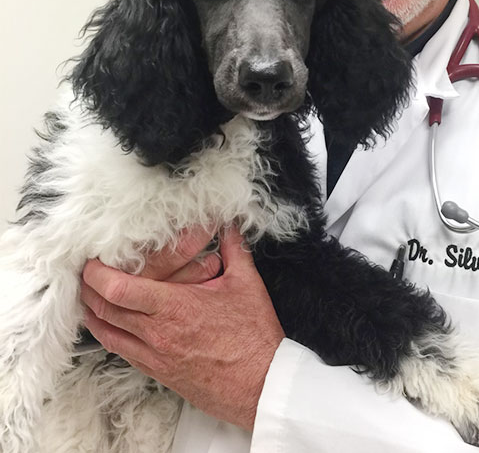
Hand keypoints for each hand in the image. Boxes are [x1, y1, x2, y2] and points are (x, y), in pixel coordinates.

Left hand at [80, 226, 284, 429]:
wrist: (260, 384)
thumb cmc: (253, 338)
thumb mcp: (246, 283)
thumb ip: (233, 248)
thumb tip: (229, 226)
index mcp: (174, 307)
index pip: (118, 289)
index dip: (97, 273)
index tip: (94, 260)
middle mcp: (157, 334)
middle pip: (102, 310)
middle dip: (88, 288)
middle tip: (87, 272)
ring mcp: (154, 356)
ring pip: (105, 333)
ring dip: (94, 312)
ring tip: (93, 294)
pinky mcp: (157, 372)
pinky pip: (120, 351)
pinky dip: (109, 333)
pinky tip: (113, 322)